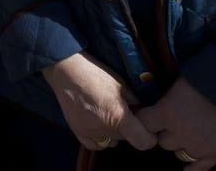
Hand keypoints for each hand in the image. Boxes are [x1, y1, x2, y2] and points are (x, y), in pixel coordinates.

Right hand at [40, 52, 157, 153]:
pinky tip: (100, 125)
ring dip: (114, 133)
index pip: (142, 141)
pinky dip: (100, 138)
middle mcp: (104, 128)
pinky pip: (95, 144)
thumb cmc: (96, 74)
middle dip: (129, 129)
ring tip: (109, 115)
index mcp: (118, 116)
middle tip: (125, 113)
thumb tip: (144, 115)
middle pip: (126, 138)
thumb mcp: (122, 86)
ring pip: (111, 141)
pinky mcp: (77, 131)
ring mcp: (89, 132)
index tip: (150, 131)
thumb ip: (135, 104)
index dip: (150, 138)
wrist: (66, 70)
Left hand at [136, 77, 215, 169]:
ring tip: (190, 131)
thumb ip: (164, 99)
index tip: (147, 115)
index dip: (145, 118)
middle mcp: (180, 133)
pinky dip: (193, 168)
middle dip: (166, 132)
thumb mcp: (178, 84)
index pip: (144, 123)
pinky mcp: (215, 152)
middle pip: (162, 141)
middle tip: (175, 120)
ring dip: (181, 144)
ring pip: (179, 153)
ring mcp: (198, 145)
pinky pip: (199, 168)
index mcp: (167, 113)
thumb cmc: (206, 78)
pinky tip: (187, 169)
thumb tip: (148, 104)